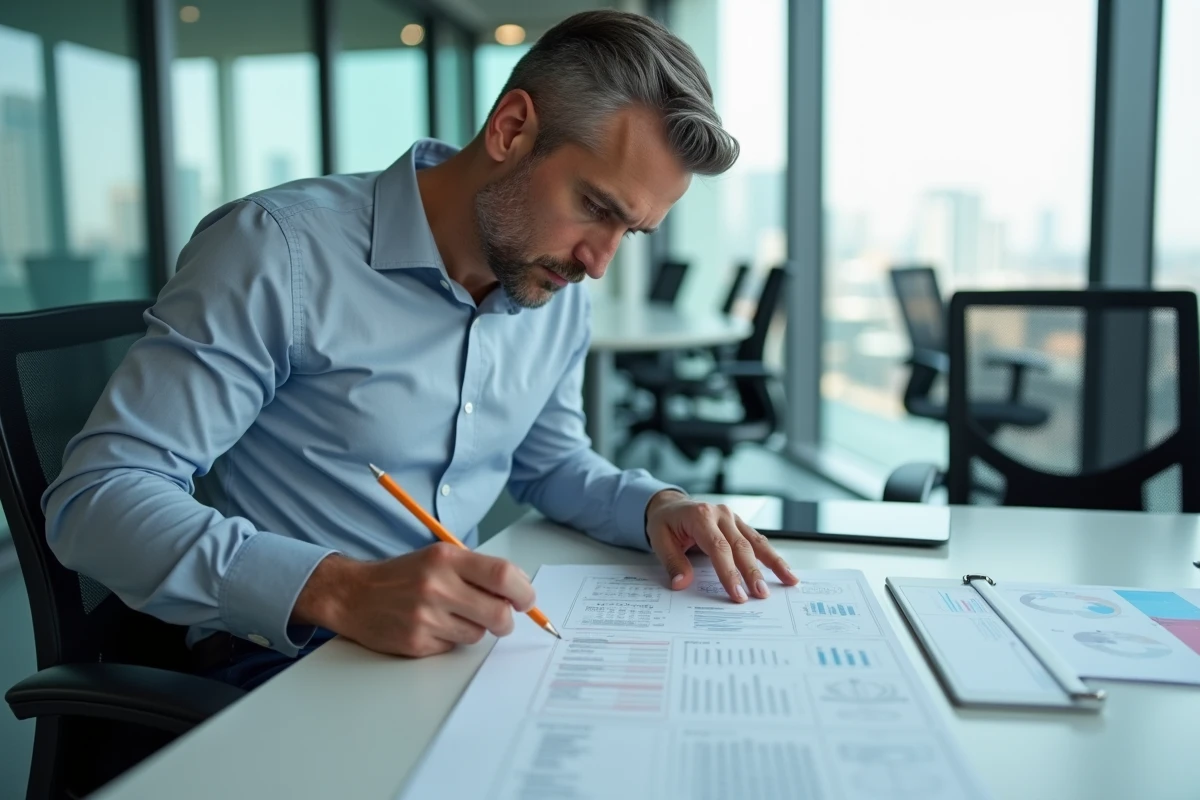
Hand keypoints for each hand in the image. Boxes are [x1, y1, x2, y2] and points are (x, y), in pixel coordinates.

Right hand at [293, 543, 535, 657]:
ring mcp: (426, 617)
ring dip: (475, 628)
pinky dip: (451, 640)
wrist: (354, 595)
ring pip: (478, 634)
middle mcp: (436, 586)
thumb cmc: (404, 575)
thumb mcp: (440, 558)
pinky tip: (432, 627)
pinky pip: (454, 647)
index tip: (526, 600)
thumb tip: (520, 588)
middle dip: (506, 620)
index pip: (503, 575)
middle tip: (501, 617)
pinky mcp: (417, 642)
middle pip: (498, 613)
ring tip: (452, 615)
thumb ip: (478, 570)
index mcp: (446, 559)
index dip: (523, 591)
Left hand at [645, 491, 797, 601]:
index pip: (718, 548)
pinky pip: (757, 540)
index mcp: (700, 516)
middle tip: (761, 594)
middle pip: (740, 546)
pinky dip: (771, 555)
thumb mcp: (659, 540)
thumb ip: (673, 562)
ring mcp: (732, 517)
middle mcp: (720, 514)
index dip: (729, 572)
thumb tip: (681, 583)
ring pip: (756, 541)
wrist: (670, 505)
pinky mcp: (739, 523)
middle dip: (752, 572)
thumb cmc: (665, 522)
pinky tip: (784, 568)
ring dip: (773, 562)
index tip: (737, 594)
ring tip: (789, 580)